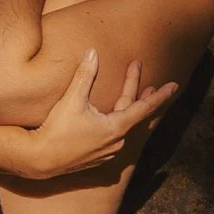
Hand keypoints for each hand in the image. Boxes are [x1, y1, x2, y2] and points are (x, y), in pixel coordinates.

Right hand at [10, 49, 176, 180]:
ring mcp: (107, 152)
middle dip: (138, 92)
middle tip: (147, 78)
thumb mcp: (72, 100)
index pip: (144, 107)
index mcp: (116, 127)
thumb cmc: (56, 130)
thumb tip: (92, 52)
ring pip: (123, 125)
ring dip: (127, 109)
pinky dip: (116, 123)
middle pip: (132, 112)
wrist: (39, 160)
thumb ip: (85, 75)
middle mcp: (116, 142)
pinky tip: (111, 119)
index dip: (160, 95)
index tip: (174, 86)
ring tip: (130, 97)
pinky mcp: (97, 158)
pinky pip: (113, 137)